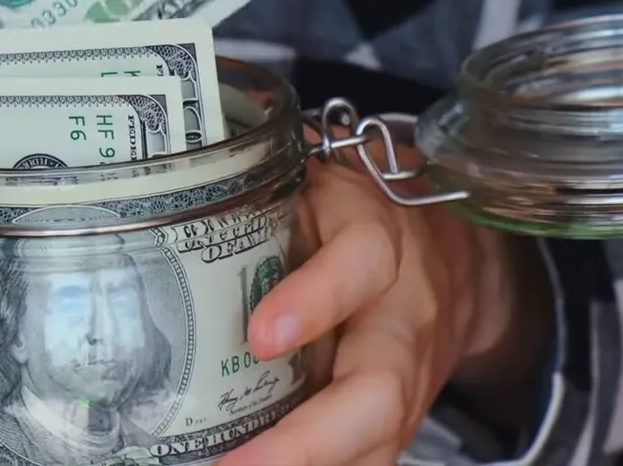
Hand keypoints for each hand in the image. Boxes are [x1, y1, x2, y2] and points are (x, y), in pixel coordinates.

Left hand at [220, 147, 552, 465]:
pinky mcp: (402, 417)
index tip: (260, 337)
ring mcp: (411, 379)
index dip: (314, 300)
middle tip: (235, 465)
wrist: (451, 257)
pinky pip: (370, 457)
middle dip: (308, 441)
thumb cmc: (356, 214)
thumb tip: (171, 216)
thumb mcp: (315, 185)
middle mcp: (405, 318)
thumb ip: (261, 199)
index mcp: (380, 241)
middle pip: (379, 390)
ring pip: (378, 440)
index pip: (360, 262)